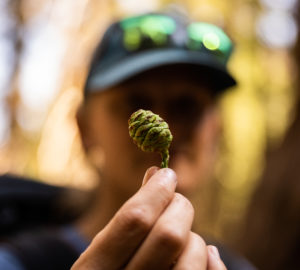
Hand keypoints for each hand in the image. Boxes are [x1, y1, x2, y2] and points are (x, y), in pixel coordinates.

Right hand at [71, 167, 226, 269]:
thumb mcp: (106, 249)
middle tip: (176, 202)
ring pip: (194, 254)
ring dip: (193, 236)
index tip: (167, 174)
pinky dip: (211, 258)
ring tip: (181, 238)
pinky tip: (204, 254)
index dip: (156, 190)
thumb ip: (130, 214)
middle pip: (170, 233)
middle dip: (179, 206)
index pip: (134, 219)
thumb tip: (157, 173)